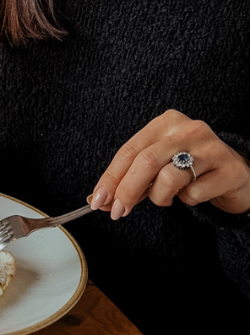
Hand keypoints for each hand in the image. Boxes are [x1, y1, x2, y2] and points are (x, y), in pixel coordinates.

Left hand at [90, 109, 249, 219]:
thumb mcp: (160, 164)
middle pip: (146, 161)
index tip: (99, 199)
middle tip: (118, 212)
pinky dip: (187, 200)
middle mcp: (188, 129)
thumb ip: (132, 177)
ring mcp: (211, 148)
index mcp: (166, 122)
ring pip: (169, 178)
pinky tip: (194, 193)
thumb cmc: (190, 167)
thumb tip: (100, 198)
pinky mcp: (228, 170)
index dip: (111, 177)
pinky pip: (194, 193)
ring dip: (160, 197)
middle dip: (127, 191)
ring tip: (167, 197)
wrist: (235, 172)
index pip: (130, 150)